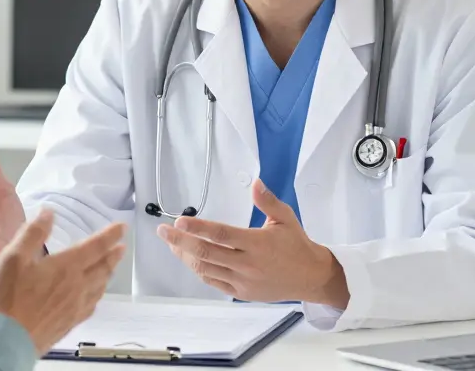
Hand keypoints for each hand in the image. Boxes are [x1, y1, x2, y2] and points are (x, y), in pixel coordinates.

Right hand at [0, 209, 126, 354]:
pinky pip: (90, 306)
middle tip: (121, 247)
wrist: (4, 340)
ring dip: (107, 275)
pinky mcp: (68, 325)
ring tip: (109, 269)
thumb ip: (33, 233)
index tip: (122, 227)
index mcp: (66, 267)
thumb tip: (49, 213)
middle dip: (113, 256)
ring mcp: (74, 308)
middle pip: (102, 268)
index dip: (110, 235)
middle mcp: (76, 287)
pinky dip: (96, 296)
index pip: (95, 247)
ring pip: (99, 288)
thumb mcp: (13, 257)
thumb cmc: (7, 297)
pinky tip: (92, 298)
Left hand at [157, 179, 349, 306]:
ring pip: (206, 269)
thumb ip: (268, 201)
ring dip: (186, 256)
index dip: (197, 228)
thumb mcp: (286, 218)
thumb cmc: (296, 245)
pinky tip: (190, 258)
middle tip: (163, 232)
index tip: (178, 222)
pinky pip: (214, 282)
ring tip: (172, 243)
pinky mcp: (241, 292)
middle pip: (206, 253)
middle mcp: (247, 264)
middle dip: (181, 241)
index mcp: (257, 243)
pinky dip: (199, 270)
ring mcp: (243, 280)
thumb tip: (255, 182)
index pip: (221, 235)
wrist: (311, 277)